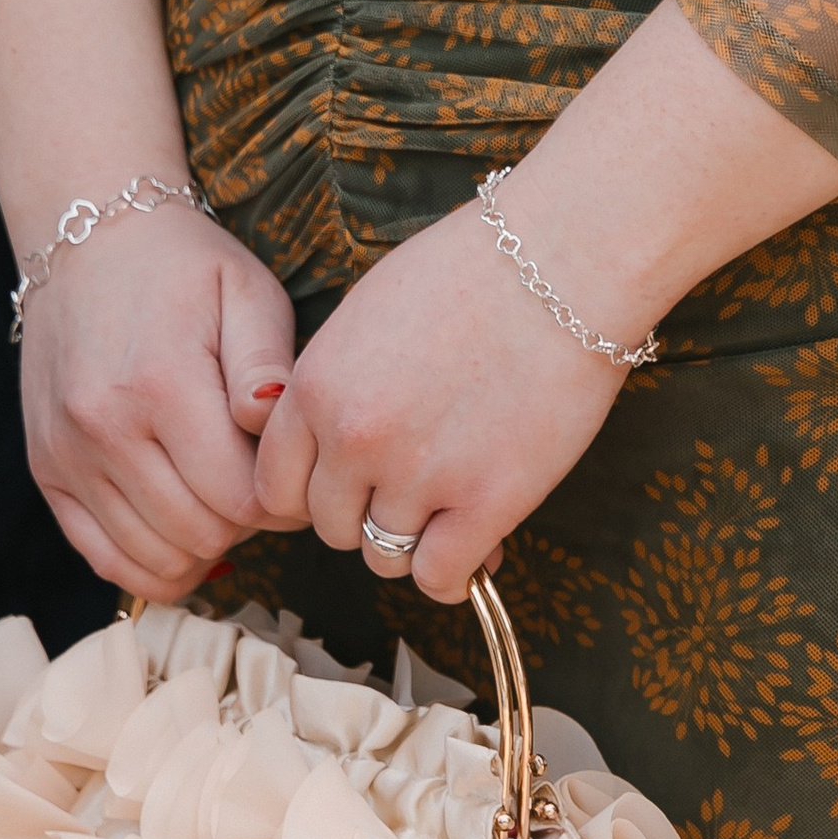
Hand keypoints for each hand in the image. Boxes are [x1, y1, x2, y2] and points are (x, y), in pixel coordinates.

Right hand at [19, 205, 298, 600]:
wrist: (88, 240)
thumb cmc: (183, 268)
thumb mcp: (246, 292)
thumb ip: (267, 365)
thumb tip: (269, 424)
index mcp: (161, 384)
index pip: (240, 499)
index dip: (279, 501)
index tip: (285, 474)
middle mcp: (104, 427)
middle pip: (202, 533)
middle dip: (244, 522)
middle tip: (252, 481)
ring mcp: (67, 454)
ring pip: (158, 556)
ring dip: (202, 544)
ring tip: (215, 497)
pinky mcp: (46, 469)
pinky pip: (106, 558)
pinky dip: (153, 565)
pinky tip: (181, 537)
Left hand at [251, 183, 630, 608]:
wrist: (563, 261)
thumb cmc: (472, 271)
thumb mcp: (368, 314)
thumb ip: (335, 384)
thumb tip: (333, 445)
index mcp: (317, 387)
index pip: (275, 485)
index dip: (311, 493)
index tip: (346, 487)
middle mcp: (356, 439)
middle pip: (332, 527)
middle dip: (365, 516)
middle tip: (412, 491)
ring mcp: (419, 477)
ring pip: (386, 558)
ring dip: (416, 542)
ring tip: (452, 508)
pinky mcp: (485, 504)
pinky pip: (441, 578)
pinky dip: (456, 574)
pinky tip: (477, 548)